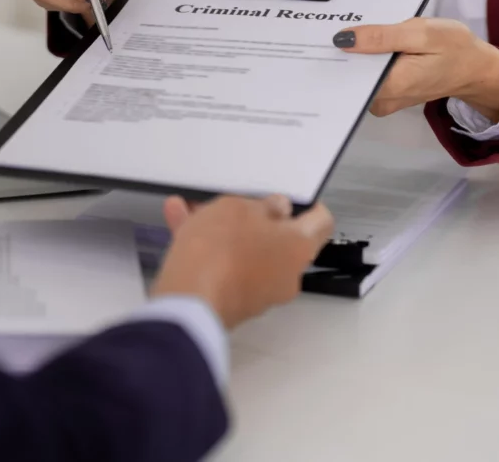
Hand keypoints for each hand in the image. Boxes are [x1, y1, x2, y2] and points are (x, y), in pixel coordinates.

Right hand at [151, 195, 332, 328]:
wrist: (189, 302)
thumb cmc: (222, 247)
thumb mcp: (237, 208)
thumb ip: (261, 205)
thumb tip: (280, 210)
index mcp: (299, 248)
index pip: (320, 222)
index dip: (308, 204)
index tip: (289, 195)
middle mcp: (287, 274)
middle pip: (277, 239)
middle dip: (251, 217)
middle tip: (230, 200)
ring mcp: (260, 293)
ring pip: (244, 252)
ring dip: (221, 230)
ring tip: (189, 208)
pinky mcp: (232, 303)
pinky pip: (224, 268)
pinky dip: (207, 250)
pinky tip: (178, 226)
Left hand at [333, 18, 498, 120]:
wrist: (475, 68)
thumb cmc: (454, 48)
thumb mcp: (421, 33)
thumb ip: (381, 37)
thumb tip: (344, 39)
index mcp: (390, 86)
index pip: (346, 75)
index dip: (333, 55)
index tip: (320, 37)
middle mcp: (381, 100)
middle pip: (347, 76)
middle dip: (342, 52)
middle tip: (333, 27)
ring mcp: (383, 101)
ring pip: (355, 76)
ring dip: (353, 55)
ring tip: (351, 32)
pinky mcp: (386, 95)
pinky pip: (366, 77)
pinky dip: (365, 60)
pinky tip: (366, 44)